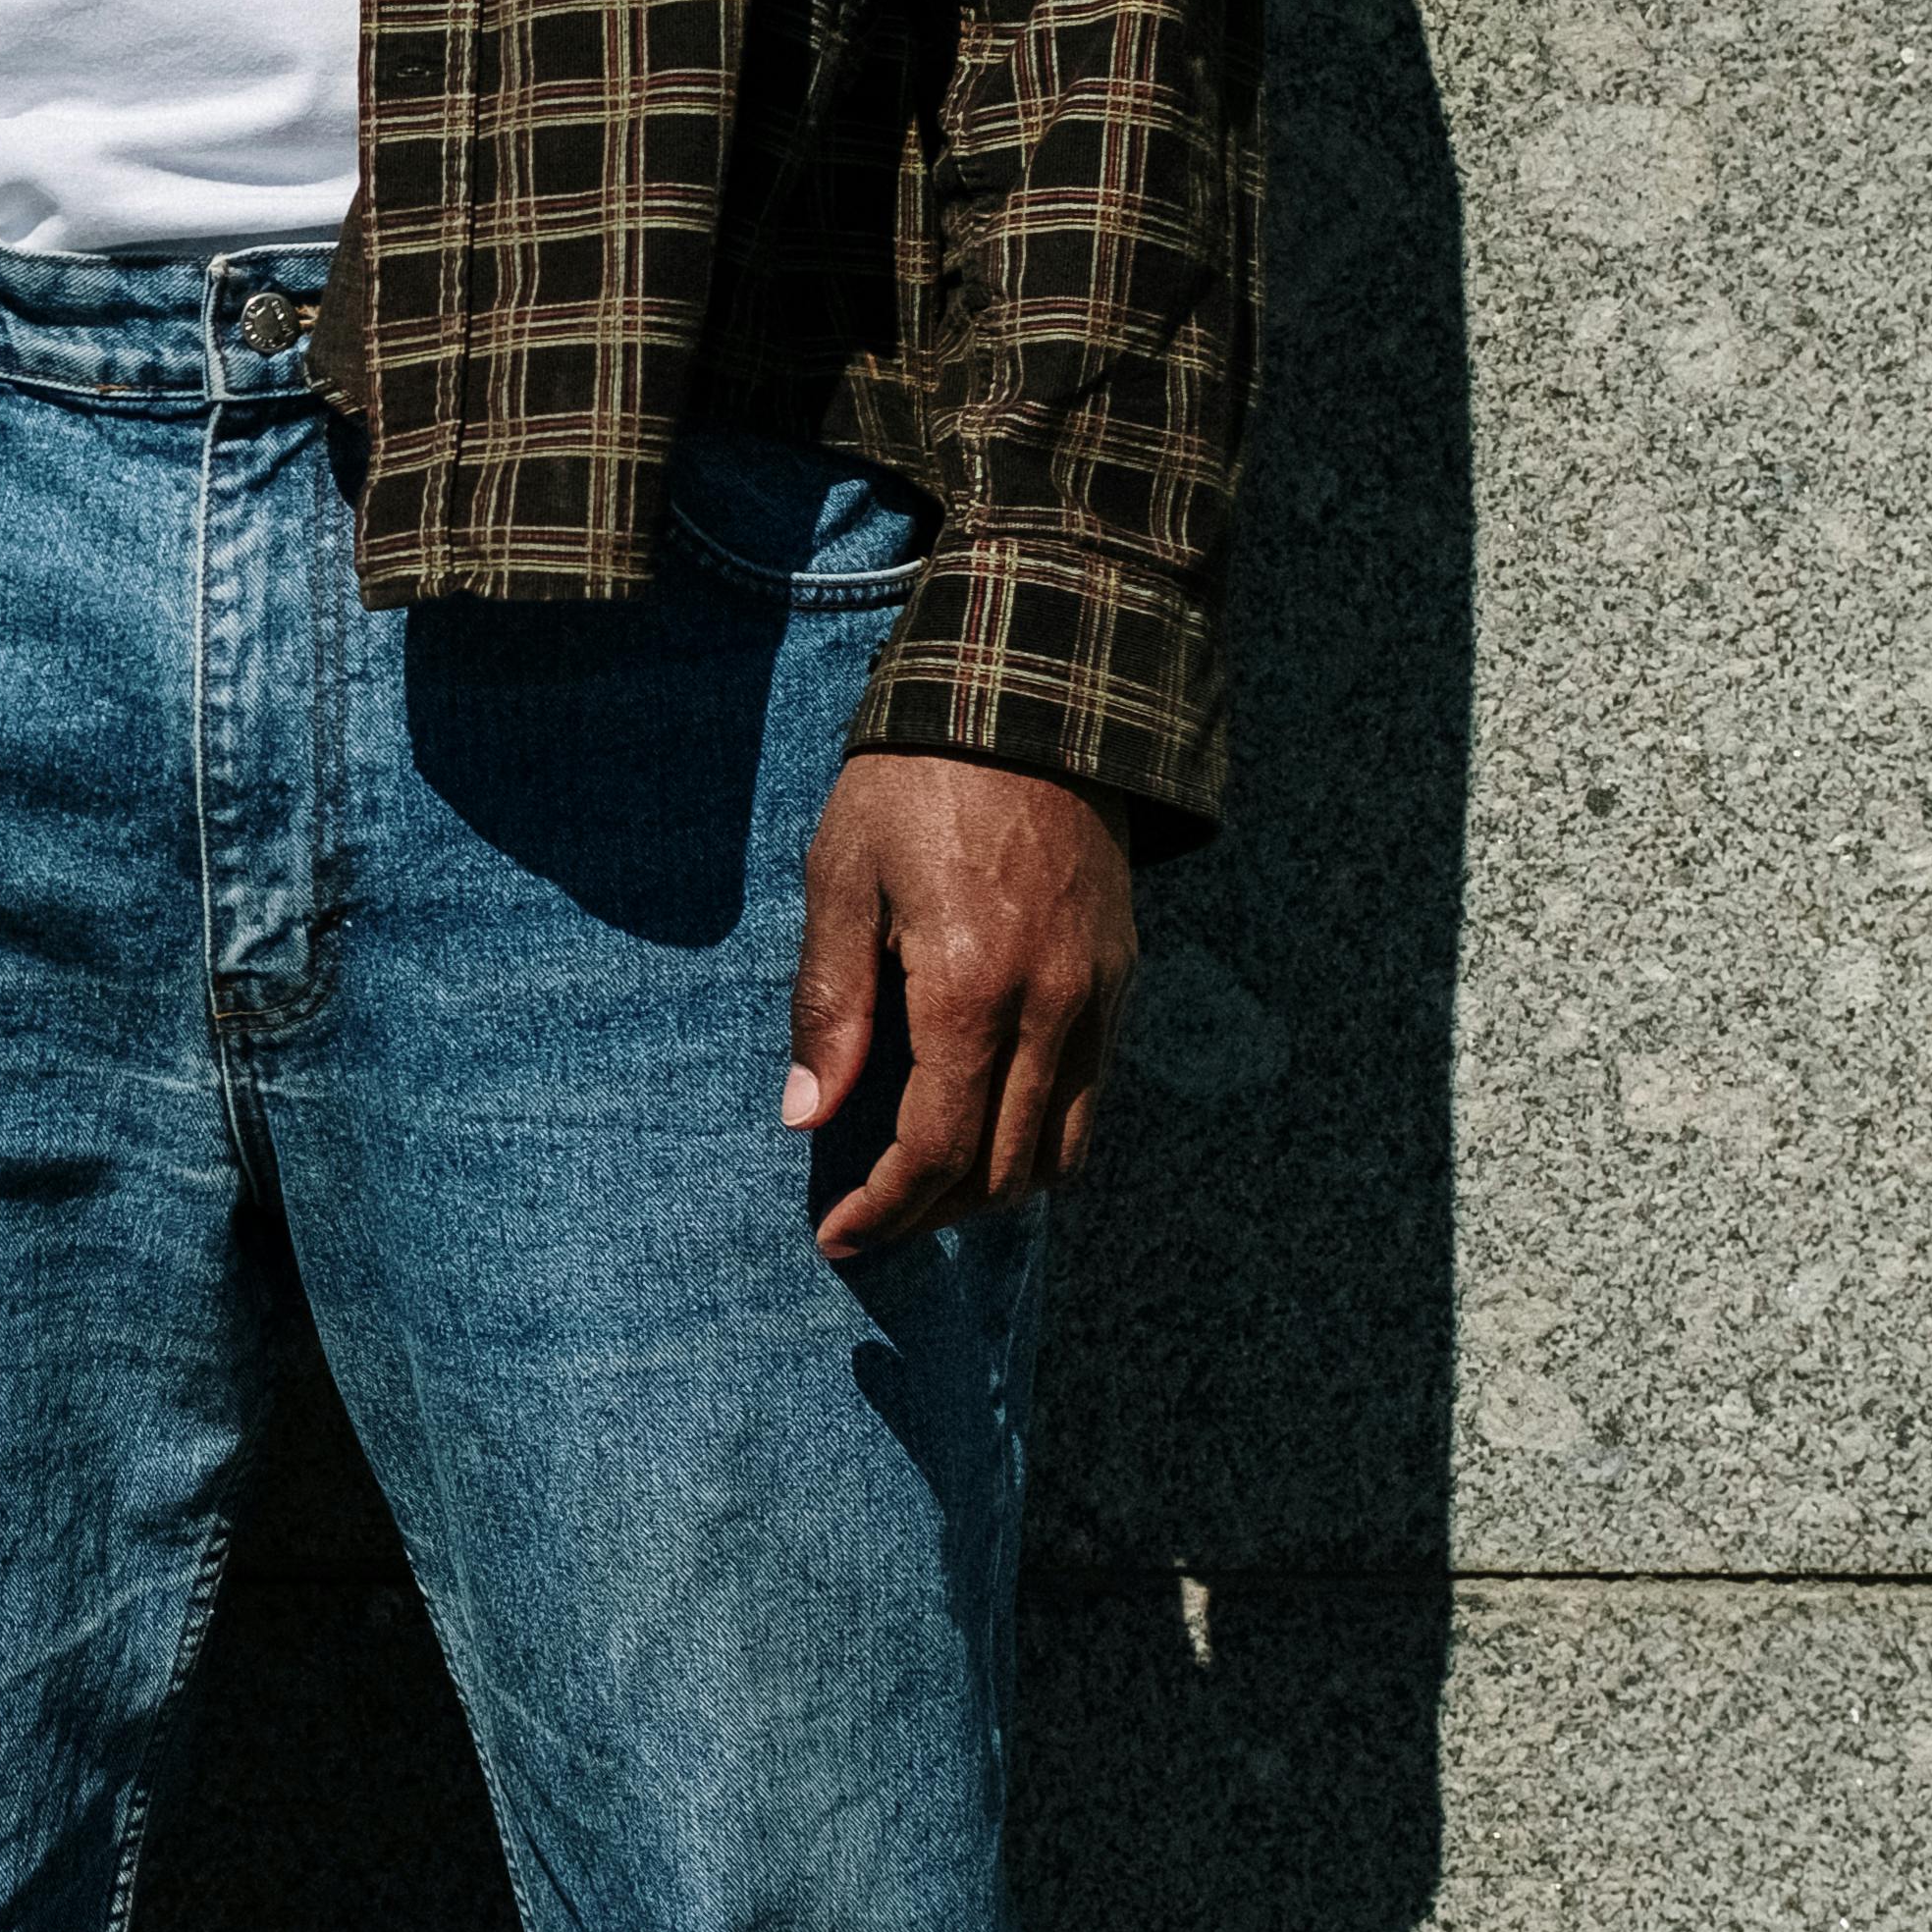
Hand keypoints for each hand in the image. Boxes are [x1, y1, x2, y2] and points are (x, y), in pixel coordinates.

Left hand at [784, 754, 1136, 1262]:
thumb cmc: (912, 781)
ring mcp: (1102, 992)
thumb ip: (829, 1007)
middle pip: (1008, 1168)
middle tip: (875, 1219)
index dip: (885, 1208)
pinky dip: (1043, 1131)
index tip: (838, 1235)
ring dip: (999, 1186)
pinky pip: (1095, 1089)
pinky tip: (986, 1116)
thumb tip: (806, 1116)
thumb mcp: (840, 881)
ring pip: (1068, 1145)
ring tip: (930, 1188)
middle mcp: (1055, 1007)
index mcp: (973, 990)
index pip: (937, 1149)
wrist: (1026, 696)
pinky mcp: (1125, 971)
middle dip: (937, 1213)